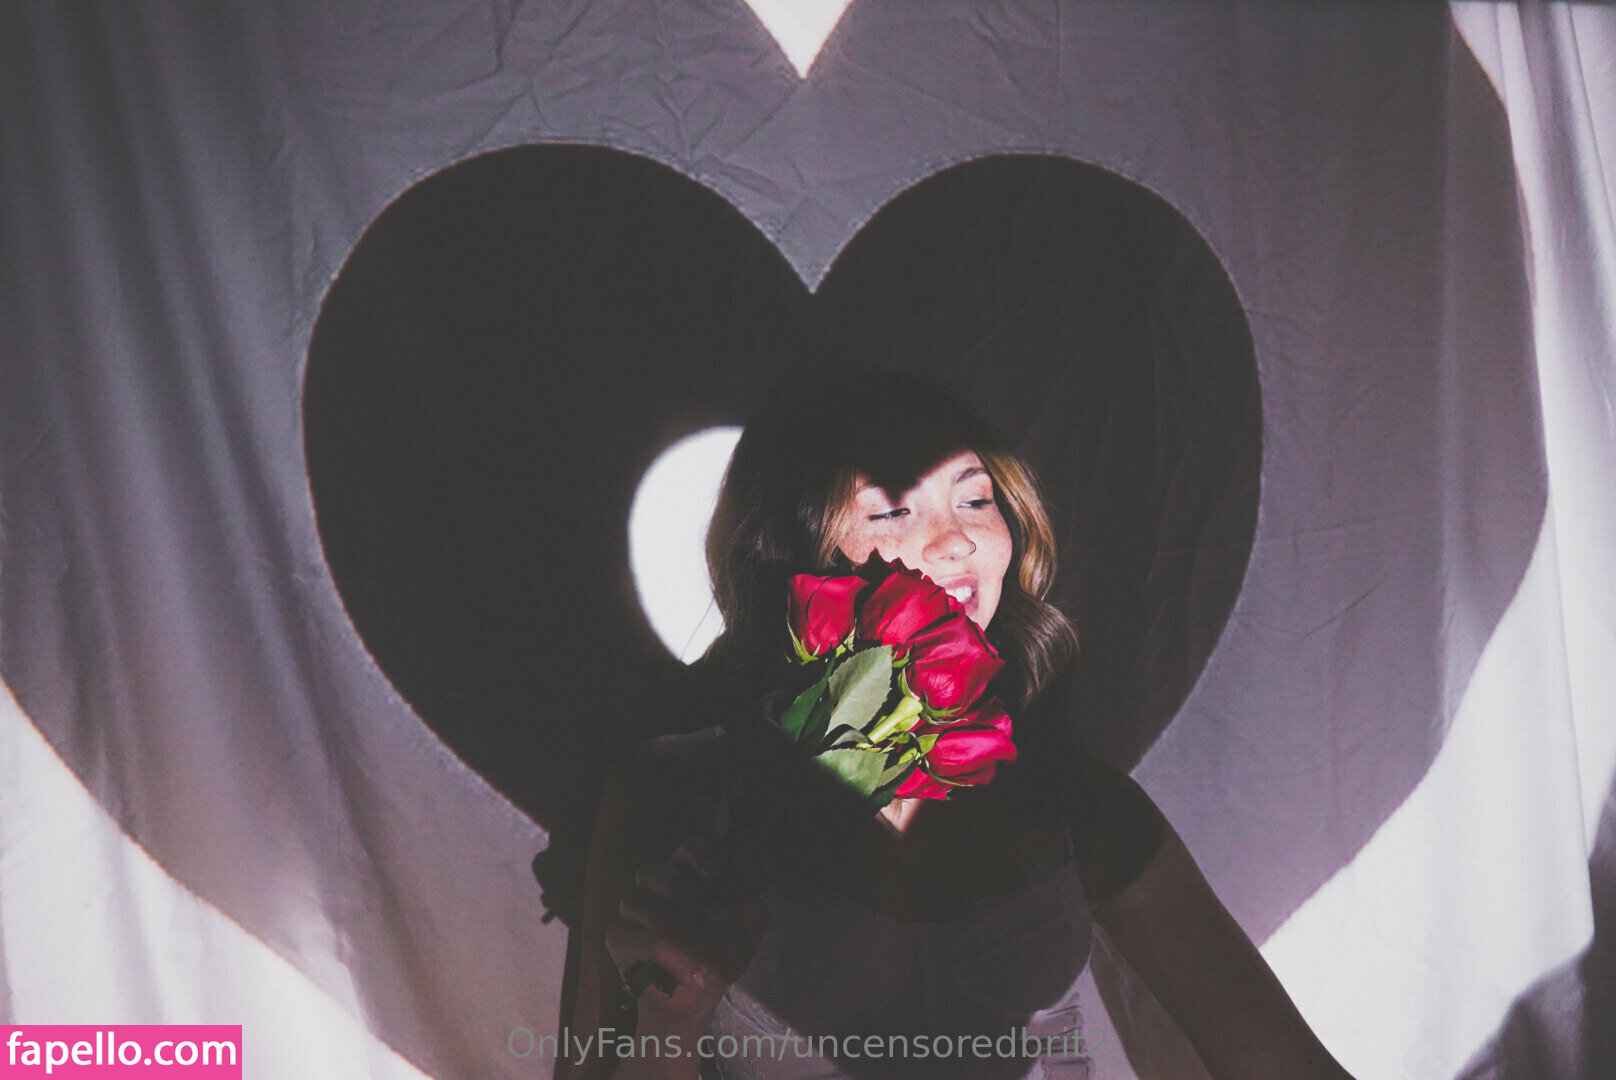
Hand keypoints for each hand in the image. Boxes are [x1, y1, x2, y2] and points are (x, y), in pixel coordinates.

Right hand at [605, 834, 767, 1030]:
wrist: (695, 998)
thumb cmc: (720, 954)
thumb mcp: (746, 932)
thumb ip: (747, 910)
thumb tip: (723, 906)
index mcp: (687, 874)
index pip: (687, 846)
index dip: (698, 853)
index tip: (714, 873)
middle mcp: (654, 887)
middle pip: (654, 873)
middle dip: (684, 896)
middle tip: (707, 920)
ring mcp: (632, 911)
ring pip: (639, 903)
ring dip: (676, 930)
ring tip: (704, 955)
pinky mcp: (618, 939)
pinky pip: (632, 937)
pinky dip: (661, 952)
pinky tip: (681, 966)